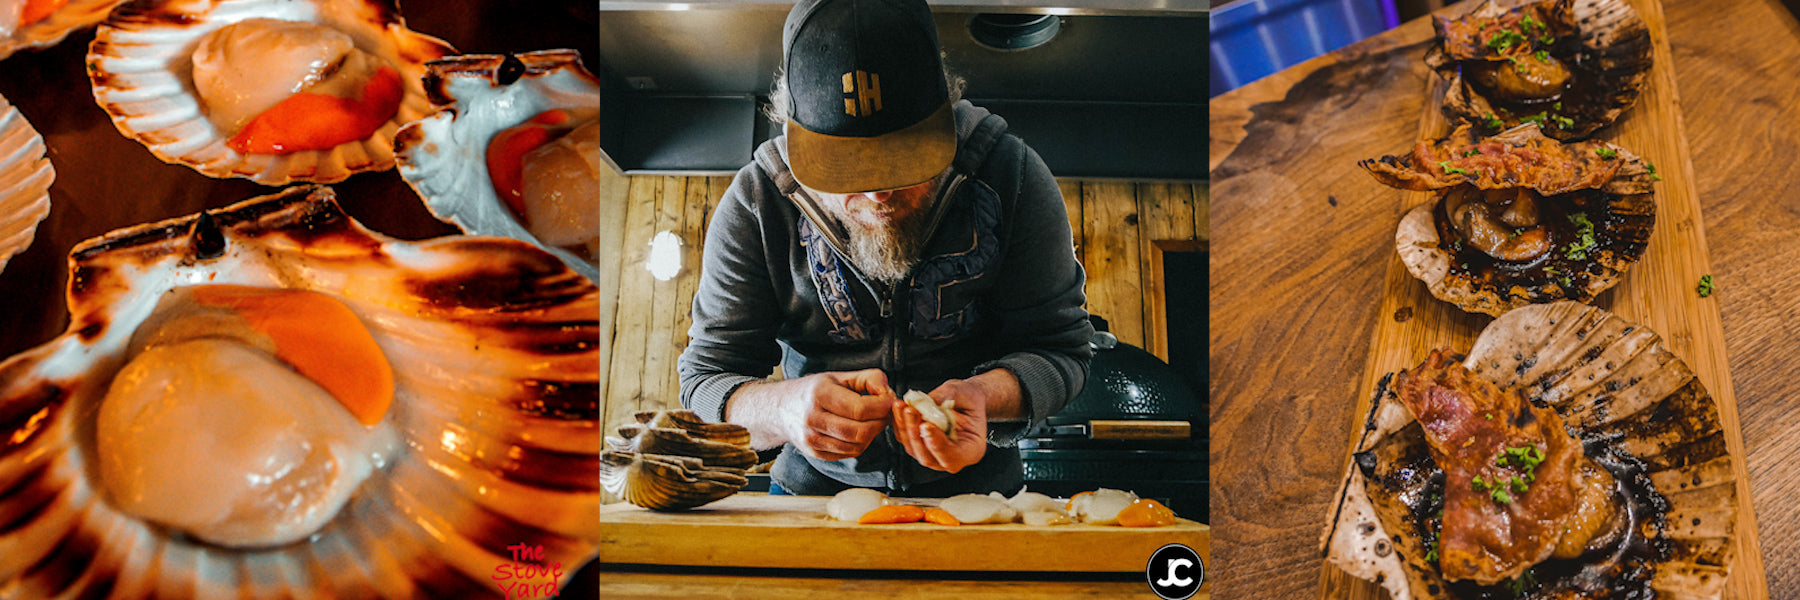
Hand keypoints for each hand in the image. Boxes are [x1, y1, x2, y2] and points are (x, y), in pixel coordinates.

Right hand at [777, 369, 895, 460]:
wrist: (781, 410)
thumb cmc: (814, 391)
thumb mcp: (838, 376)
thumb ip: (868, 378)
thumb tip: (888, 392)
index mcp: (819, 394)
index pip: (860, 409)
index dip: (882, 407)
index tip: (890, 401)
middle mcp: (813, 419)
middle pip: (860, 431)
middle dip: (881, 423)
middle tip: (886, 413)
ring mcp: (812, 440)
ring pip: (857, 446)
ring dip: (873, 435)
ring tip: (874, 421)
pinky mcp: (815, 454)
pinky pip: (849, 454)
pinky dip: (861, 444)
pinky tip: (860, 431)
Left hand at [891, 379, 989, 473]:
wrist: (963, 398)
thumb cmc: (969, 399)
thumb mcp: (964, 393)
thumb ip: (946, 398)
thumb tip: (924, 403)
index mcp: (971, 450)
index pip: (953, 457)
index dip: (938, 445)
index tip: (927, 427)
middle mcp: (951, 457)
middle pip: (928, 457)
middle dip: (916, 433)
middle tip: (911, 411)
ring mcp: (933, 454)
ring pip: (913, 449)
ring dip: (905, 427)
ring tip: (902, 406)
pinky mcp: (919, 445)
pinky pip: (906, 439)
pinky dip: (900, 424)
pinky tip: (899, 408)